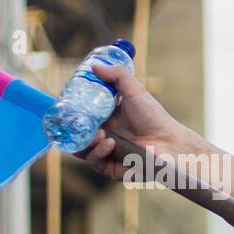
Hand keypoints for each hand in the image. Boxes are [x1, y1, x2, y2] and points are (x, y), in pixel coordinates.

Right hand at [76, 61, 197, 180]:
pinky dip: (97, 152)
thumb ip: (117, 75)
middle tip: (75, 121)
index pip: (78, 116)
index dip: (69, 111)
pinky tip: (108, 143)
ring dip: (85, 141)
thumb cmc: (154, 117)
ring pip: (80, 149)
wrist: (170, 141)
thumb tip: (94, 66)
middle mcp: (102, 136)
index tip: (64, 103)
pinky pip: (94, 162)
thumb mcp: (134, 91)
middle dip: (71, 128)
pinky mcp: (110, 168)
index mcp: (104, 118)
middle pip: (74, 133)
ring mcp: (105, 152)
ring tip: (98, 134)